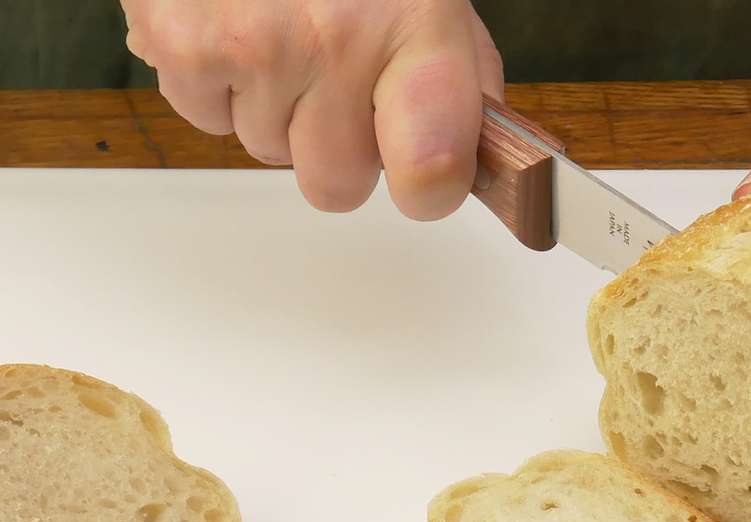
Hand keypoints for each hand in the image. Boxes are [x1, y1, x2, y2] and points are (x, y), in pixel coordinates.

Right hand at [121, 0, 503, 219]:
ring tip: (280, 30)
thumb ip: (464, 86)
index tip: (425, 179)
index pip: (433, 168)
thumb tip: (486, 163)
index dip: (428, 191)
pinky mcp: (182, 44)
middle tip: (330, 72)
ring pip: (268, 152)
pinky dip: (216, 82)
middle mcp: (336, 38)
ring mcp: (255, 43)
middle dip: (332, 146)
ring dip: (273, 106)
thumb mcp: (430, 2)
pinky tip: (234, 23)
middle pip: (336, 186)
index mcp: (417, 27)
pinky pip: (206, 120)